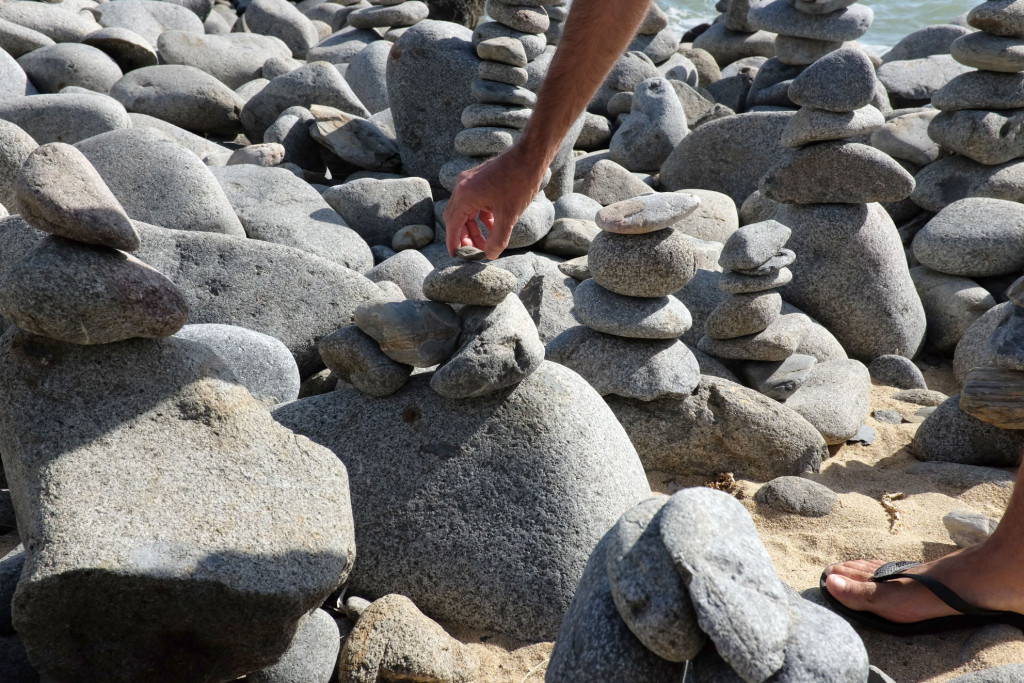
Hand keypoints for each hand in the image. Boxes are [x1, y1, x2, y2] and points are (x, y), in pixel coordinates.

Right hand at [443, 145, 547, 259]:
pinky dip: (481, 216)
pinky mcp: (480, 179)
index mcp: (465, 195)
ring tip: (485, 242)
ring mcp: (470, 181)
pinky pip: (475, 202)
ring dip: (473, 227)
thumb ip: (497, 239)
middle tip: (473, 252)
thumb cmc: (519, 182)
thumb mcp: (508, 216)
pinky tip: (493, 225)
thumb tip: (490, 255)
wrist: (531, 156)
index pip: (453, 224)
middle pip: (456, 218)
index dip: (453, 242)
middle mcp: (463, 187)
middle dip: (464, 236)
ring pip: (466, 211)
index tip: (456, 256)